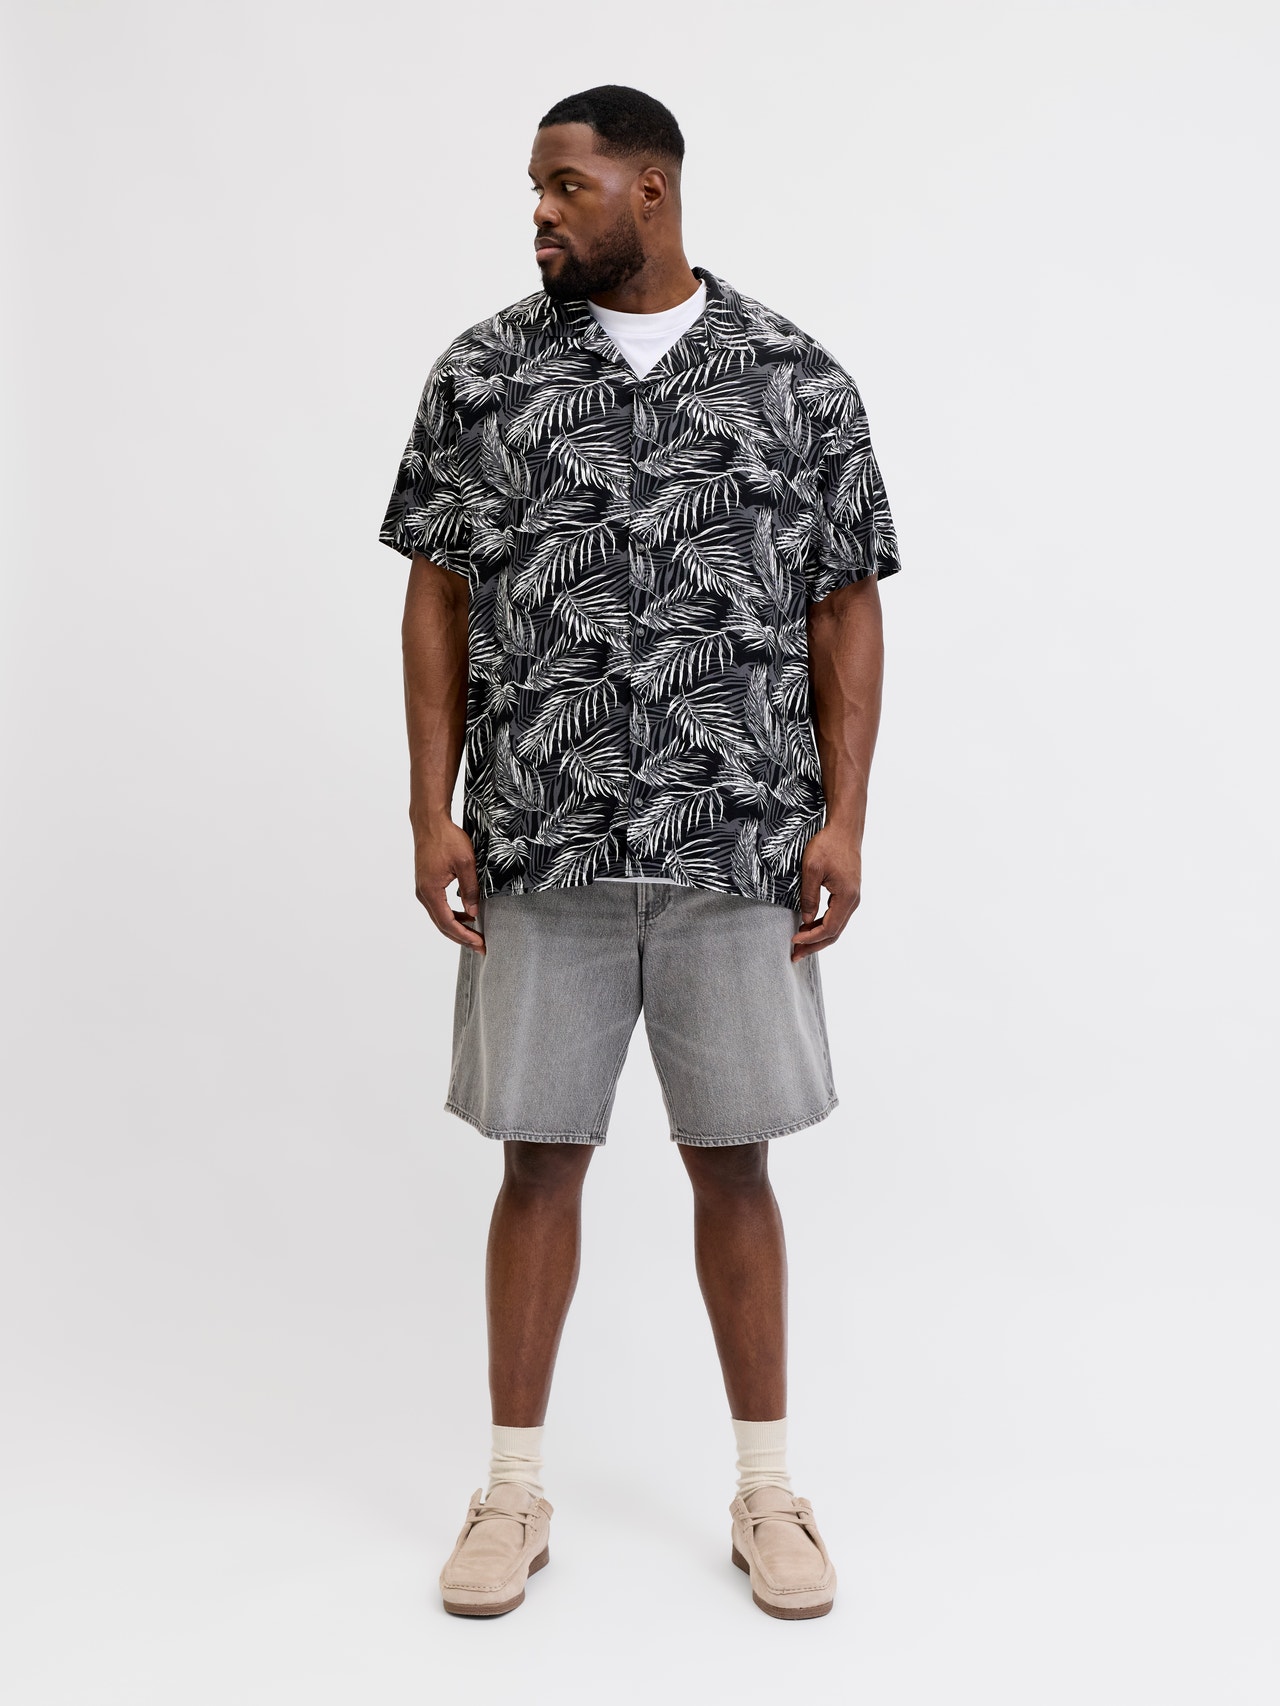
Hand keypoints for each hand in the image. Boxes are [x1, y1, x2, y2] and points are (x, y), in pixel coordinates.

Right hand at [413, 818, 484, 950]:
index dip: (465, 936)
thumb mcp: (465, 863)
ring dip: (457, 927)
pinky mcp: (426, 884)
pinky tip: (466, 915)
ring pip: (440, 917)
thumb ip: (470, 889)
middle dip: (462, 937)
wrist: (430, 822)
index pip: (448, 923)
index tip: (480, 943)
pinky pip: (438, 907)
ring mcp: (423, 889)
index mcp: (431, 891)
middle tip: (481, 946)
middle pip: (442, 925)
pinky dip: (452, 915)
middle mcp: (423, 894)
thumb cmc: (447, 838)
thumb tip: (474, 912)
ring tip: (476, 934)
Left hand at [791, 825, 860, 958]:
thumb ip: (809, 897)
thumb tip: (805, 921)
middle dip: (814, 945)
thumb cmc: (828, 845)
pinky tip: (809, 927)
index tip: (794, 941)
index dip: (811, 938)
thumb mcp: (812, 870)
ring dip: (818, 937)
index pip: (829, 928)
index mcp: (847, 897)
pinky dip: (823, 925)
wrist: (844, 829)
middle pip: (834, 933)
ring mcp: (852, 897)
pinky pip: (836, 916)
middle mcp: (853, 901)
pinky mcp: (848, 892)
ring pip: (836, 926)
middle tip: (795, 956)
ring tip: (799, 945)